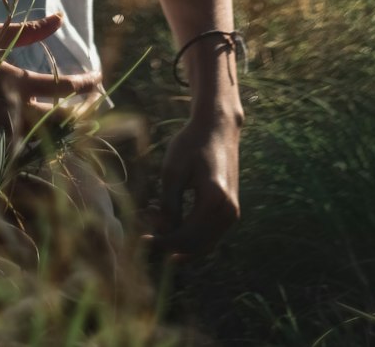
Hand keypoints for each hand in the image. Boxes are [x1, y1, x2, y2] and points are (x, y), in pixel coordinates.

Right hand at [0, 13, 103, 146]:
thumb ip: (27, 31)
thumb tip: (60, 19)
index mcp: (15, 81)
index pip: (65, 87)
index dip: (87, 84)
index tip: (99, 78)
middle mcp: (12, 112)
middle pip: (61, 122)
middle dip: (81, 114)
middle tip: (91, 104)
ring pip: (44, 141)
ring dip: (61, 132)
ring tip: (72, 120)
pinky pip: (20, 154)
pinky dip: (36, 146)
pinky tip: (41, 136)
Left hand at [148, 109, 241, 259]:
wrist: (217, 128)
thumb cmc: (191, 144)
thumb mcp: (172, 171)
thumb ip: (168, 206)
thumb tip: (162, 234)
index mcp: (214, 200)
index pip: (185, 236)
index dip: (162, 242)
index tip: (142, 240)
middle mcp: (228, 212)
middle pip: (196, 246)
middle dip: (170, 244)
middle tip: (146, 233)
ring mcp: (232, 213)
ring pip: (204, 244)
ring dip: (181, 243)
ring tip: (157, 227)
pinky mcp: (230, 211)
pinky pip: (210, 235)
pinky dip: (192, 236)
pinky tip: (172, 224)